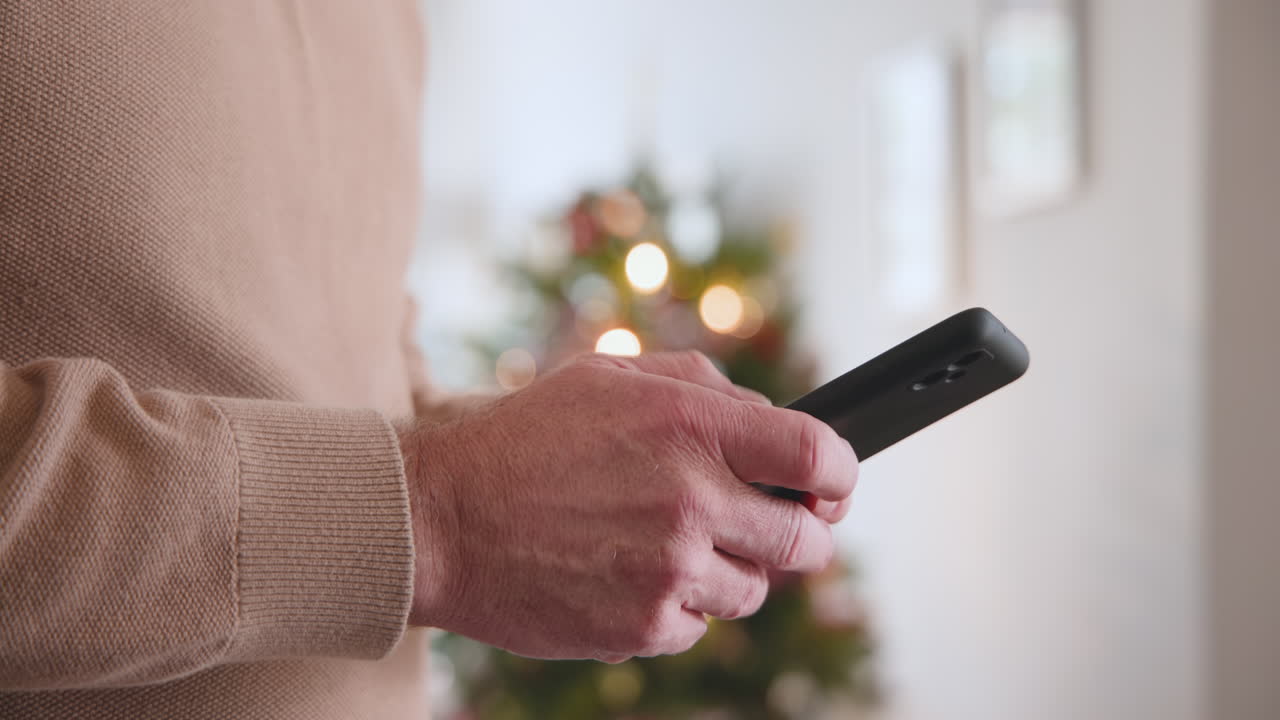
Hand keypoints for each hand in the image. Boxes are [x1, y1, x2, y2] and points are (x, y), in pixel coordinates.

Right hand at [399, 351, 857, 661]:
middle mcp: (690, 498)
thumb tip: (769, 416)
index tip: (834, 484)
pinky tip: (632, 576)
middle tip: (776, 528)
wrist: (440, 520)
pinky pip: (700, 626)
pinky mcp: (643, 625)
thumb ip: (700, 386)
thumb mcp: (608, 378)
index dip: (841, 473)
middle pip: (806, 538)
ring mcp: (670, 569)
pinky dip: (679, 606)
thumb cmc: (522, 440)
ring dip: (732, 571)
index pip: (817, 454)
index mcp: (689, 425)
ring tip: (673, 547)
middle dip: (803, 535)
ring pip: (756, 590)